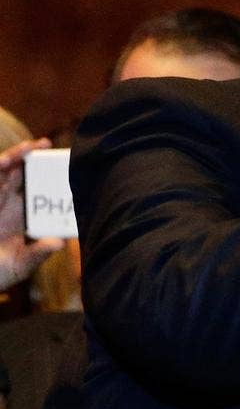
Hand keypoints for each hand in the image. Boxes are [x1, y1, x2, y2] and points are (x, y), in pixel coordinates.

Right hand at [0, 138, 64, 289]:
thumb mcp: (21, 265)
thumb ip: (38, 253)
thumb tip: (60, 243)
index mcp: (19, 215)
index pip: (35, 189)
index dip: (47, 176)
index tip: (65, 163)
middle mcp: (5, 204)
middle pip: (19, 174)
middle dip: (31, 157)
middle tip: (47, 143)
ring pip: (1, 173)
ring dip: (13, 158)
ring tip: (29, 147)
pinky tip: (4, 163)